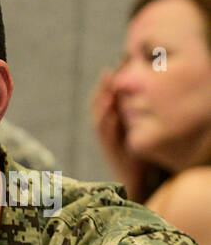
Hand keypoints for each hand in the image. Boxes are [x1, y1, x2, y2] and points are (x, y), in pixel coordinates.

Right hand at [90, 68, 151, 199]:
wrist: (133, 179)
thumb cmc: (138, 154)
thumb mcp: (137, 130)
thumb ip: (136, 113)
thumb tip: (144, 93)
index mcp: (112, 121)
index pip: (109, 97)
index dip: (111, 82)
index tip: (116, 65)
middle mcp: (106, 127)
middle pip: (101, 102)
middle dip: (105, 86)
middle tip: (110, 70)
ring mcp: (105, 137)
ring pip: (99, 113)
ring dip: (102, 97)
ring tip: (107, 82)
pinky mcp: (108, 147)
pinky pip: (104, 130)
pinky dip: (106, 117)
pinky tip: (111, 106)